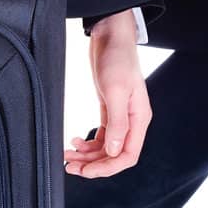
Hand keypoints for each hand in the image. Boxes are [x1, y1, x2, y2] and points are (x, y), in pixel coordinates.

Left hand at [64, 11, 152, 177]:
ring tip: (68, 156)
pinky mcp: (109, 109)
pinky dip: (87, 143)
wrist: (111, 36)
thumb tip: (113, 151)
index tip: (87, 171)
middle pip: (114, 155)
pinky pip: (100, 136)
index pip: (127, 156)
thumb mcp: (116, 90)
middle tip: (70, 167)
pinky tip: (74, 141)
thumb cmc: (117, 58)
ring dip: (87, 155)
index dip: (108, 168)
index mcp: (139, 119)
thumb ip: (117, 122)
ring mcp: (120, 116)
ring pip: (105, 147)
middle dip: (93, 164)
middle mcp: (132, 121)